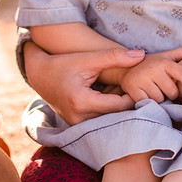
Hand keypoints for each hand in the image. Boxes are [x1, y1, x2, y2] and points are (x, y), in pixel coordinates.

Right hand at [24, 42, 142, 124]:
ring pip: (109, 120)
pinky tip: (109, 96)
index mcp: (82, 101)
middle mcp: (79, 118)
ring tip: (119, 90)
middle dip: (126, 102)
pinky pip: (100, 121)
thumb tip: (141, 55)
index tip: (138, 83)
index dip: (133, 95)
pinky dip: (107, 110)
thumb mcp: (88, 58)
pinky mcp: (77, 126)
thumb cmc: (63, 64)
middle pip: (116, 115)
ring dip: (117, 108)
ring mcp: (77, 125)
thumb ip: (114, 56)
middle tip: (133, 88)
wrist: (40, 75)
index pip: (120, 105)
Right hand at [118, 50, 181, 102]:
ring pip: (161, 99)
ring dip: (160, 99)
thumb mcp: (165, 56)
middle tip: (166, 91)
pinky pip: (149, 103)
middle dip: (172, 95)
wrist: (124, 69)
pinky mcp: (133, 89)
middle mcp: (153, 69)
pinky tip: (148, 96)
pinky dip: (150, 103)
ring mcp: (142, 79)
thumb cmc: (150, 65)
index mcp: (163, 62)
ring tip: (156, 92)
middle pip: (172, 92)